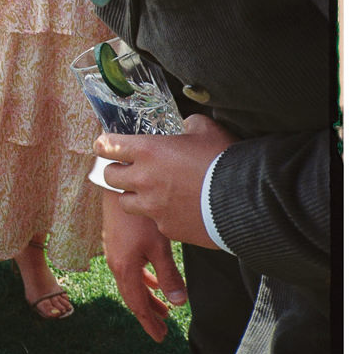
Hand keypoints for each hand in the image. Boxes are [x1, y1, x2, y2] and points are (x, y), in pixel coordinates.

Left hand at [96, 113, 234, 246]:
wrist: (248, 200)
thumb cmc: (225, 160)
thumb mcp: (207, 130)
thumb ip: (189, 125)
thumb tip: (187, 126)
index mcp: (147, 151)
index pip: (107, 145)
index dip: (105, 144)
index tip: (106, 145)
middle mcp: (143, 179)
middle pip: (109, 176)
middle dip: (116, 171)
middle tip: (128, 170)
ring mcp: (153, 207)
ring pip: (125, 203)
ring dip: (134, 196)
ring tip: (150, 193)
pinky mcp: (167, 228)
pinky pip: (155, 221)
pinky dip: (162, 216)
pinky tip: (179, 210)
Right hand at [101, 189, 187, 341]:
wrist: (115, 189)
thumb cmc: (138, 216)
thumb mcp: (159, 247)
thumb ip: (168, 275)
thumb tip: (178, 302)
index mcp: (124, 269)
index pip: (136, 304)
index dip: (149, 322)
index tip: (160, 336)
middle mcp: (115, 264)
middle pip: (132, 296)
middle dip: (148, 314)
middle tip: (163, 329)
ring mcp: (114, 253)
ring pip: (131, 284)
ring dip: (146, 297)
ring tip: (163, 309)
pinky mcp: (116, 244)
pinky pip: (129, 271)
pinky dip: (141, 281)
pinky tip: (151, 279)